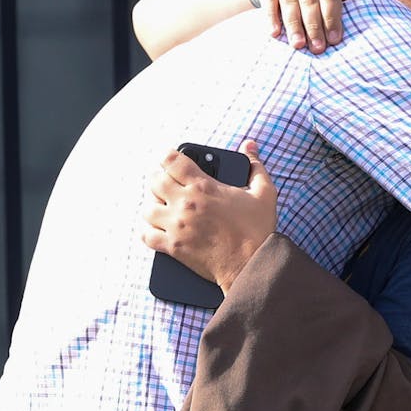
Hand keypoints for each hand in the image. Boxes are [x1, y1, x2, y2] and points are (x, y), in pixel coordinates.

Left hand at [142, 140, 277, 293]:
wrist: (252, 264)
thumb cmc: (257, 229)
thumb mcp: (264, 193)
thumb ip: (255, 165)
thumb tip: (250, 145)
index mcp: (203, 186)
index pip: (171, 160)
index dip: (168, 157)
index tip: (171, 160)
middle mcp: (185, 203)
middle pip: (154, 181)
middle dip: (158, 179)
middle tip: (165, 183)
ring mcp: (176, 226)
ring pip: (147, 208)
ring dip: (152, 205)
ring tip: (161, 207)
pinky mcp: (173, 246)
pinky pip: (146, 235)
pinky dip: (147, 231)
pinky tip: (155, 229)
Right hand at [261, 0, 360, 53]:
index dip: (333, 18)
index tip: (335, 40)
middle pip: (310, 1)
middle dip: (314, 26)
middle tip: (317, 49)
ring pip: (290, 1)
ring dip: (293, 24)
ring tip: (297, 45)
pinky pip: (270, 0)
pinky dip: (271, 16)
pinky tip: (274, 33)